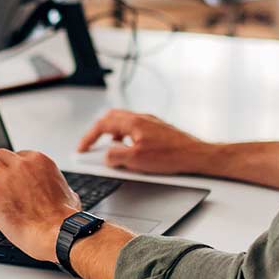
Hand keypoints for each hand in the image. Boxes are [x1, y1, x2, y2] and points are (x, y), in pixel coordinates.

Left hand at [0, 149, 79, 263]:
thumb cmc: (65, 220)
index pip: (18, 155)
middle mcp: (21, 165)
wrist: (58, 234)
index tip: (15, 183)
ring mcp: (5, 179)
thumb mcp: (69, 193)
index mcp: (39, 161)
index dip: (14, 170)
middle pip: (0, 154)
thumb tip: (60, 191)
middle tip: (1, 185)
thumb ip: (58, 186)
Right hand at [76, 110, 211, 175]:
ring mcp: (151, 123)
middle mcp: (141, 118)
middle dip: (99, 132)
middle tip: (92, 145)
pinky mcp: (158, 130)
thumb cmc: (171, 156)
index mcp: (133, 122)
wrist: (196, 156)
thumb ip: (116, 156)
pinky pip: (136, 130)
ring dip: (113, 135)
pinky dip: (126, 139)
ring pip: (124, 124)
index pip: (102, 124)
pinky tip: (131, 152)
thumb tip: (107, 155)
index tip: (82, 148)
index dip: (89, 137)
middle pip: (112, 119)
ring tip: (110, 150)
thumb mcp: (136, 160)